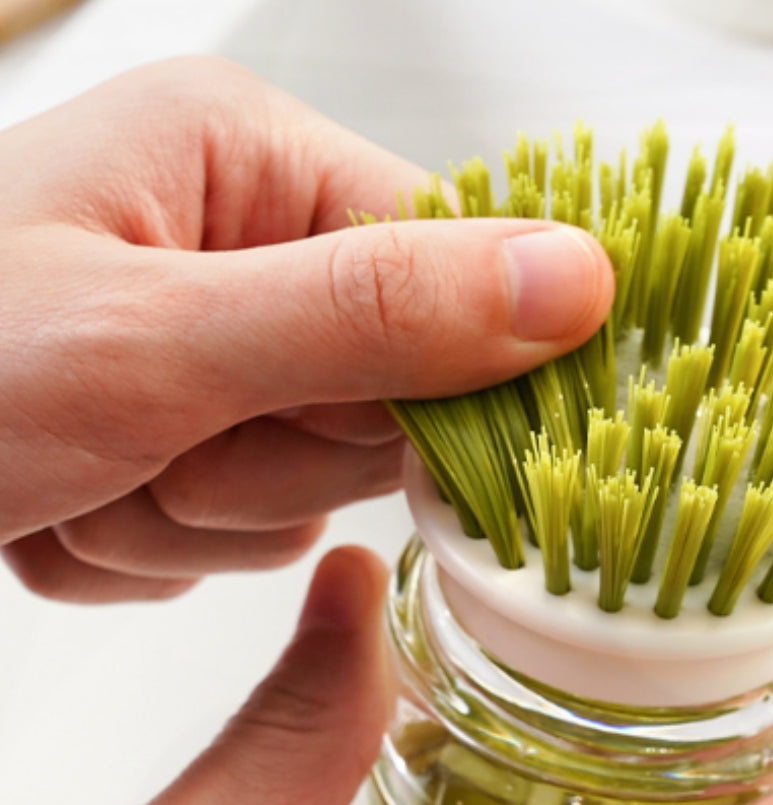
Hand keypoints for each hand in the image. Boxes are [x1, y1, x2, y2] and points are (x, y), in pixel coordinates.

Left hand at [0, 59, 612, 600]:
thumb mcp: (152, 341)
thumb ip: (373, 314)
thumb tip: (578, 279)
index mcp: (254, 164)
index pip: (457, 275)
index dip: (440, 382)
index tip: (375, 445)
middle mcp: (249, 245)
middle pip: (388, 398)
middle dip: (268, 462)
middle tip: (150, 449)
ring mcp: (222, 350)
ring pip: (312, 484)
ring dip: (197, 516)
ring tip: (83, 477)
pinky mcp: (192, 433)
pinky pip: (244, 530)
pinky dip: (155, 548)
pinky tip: (69, 505)